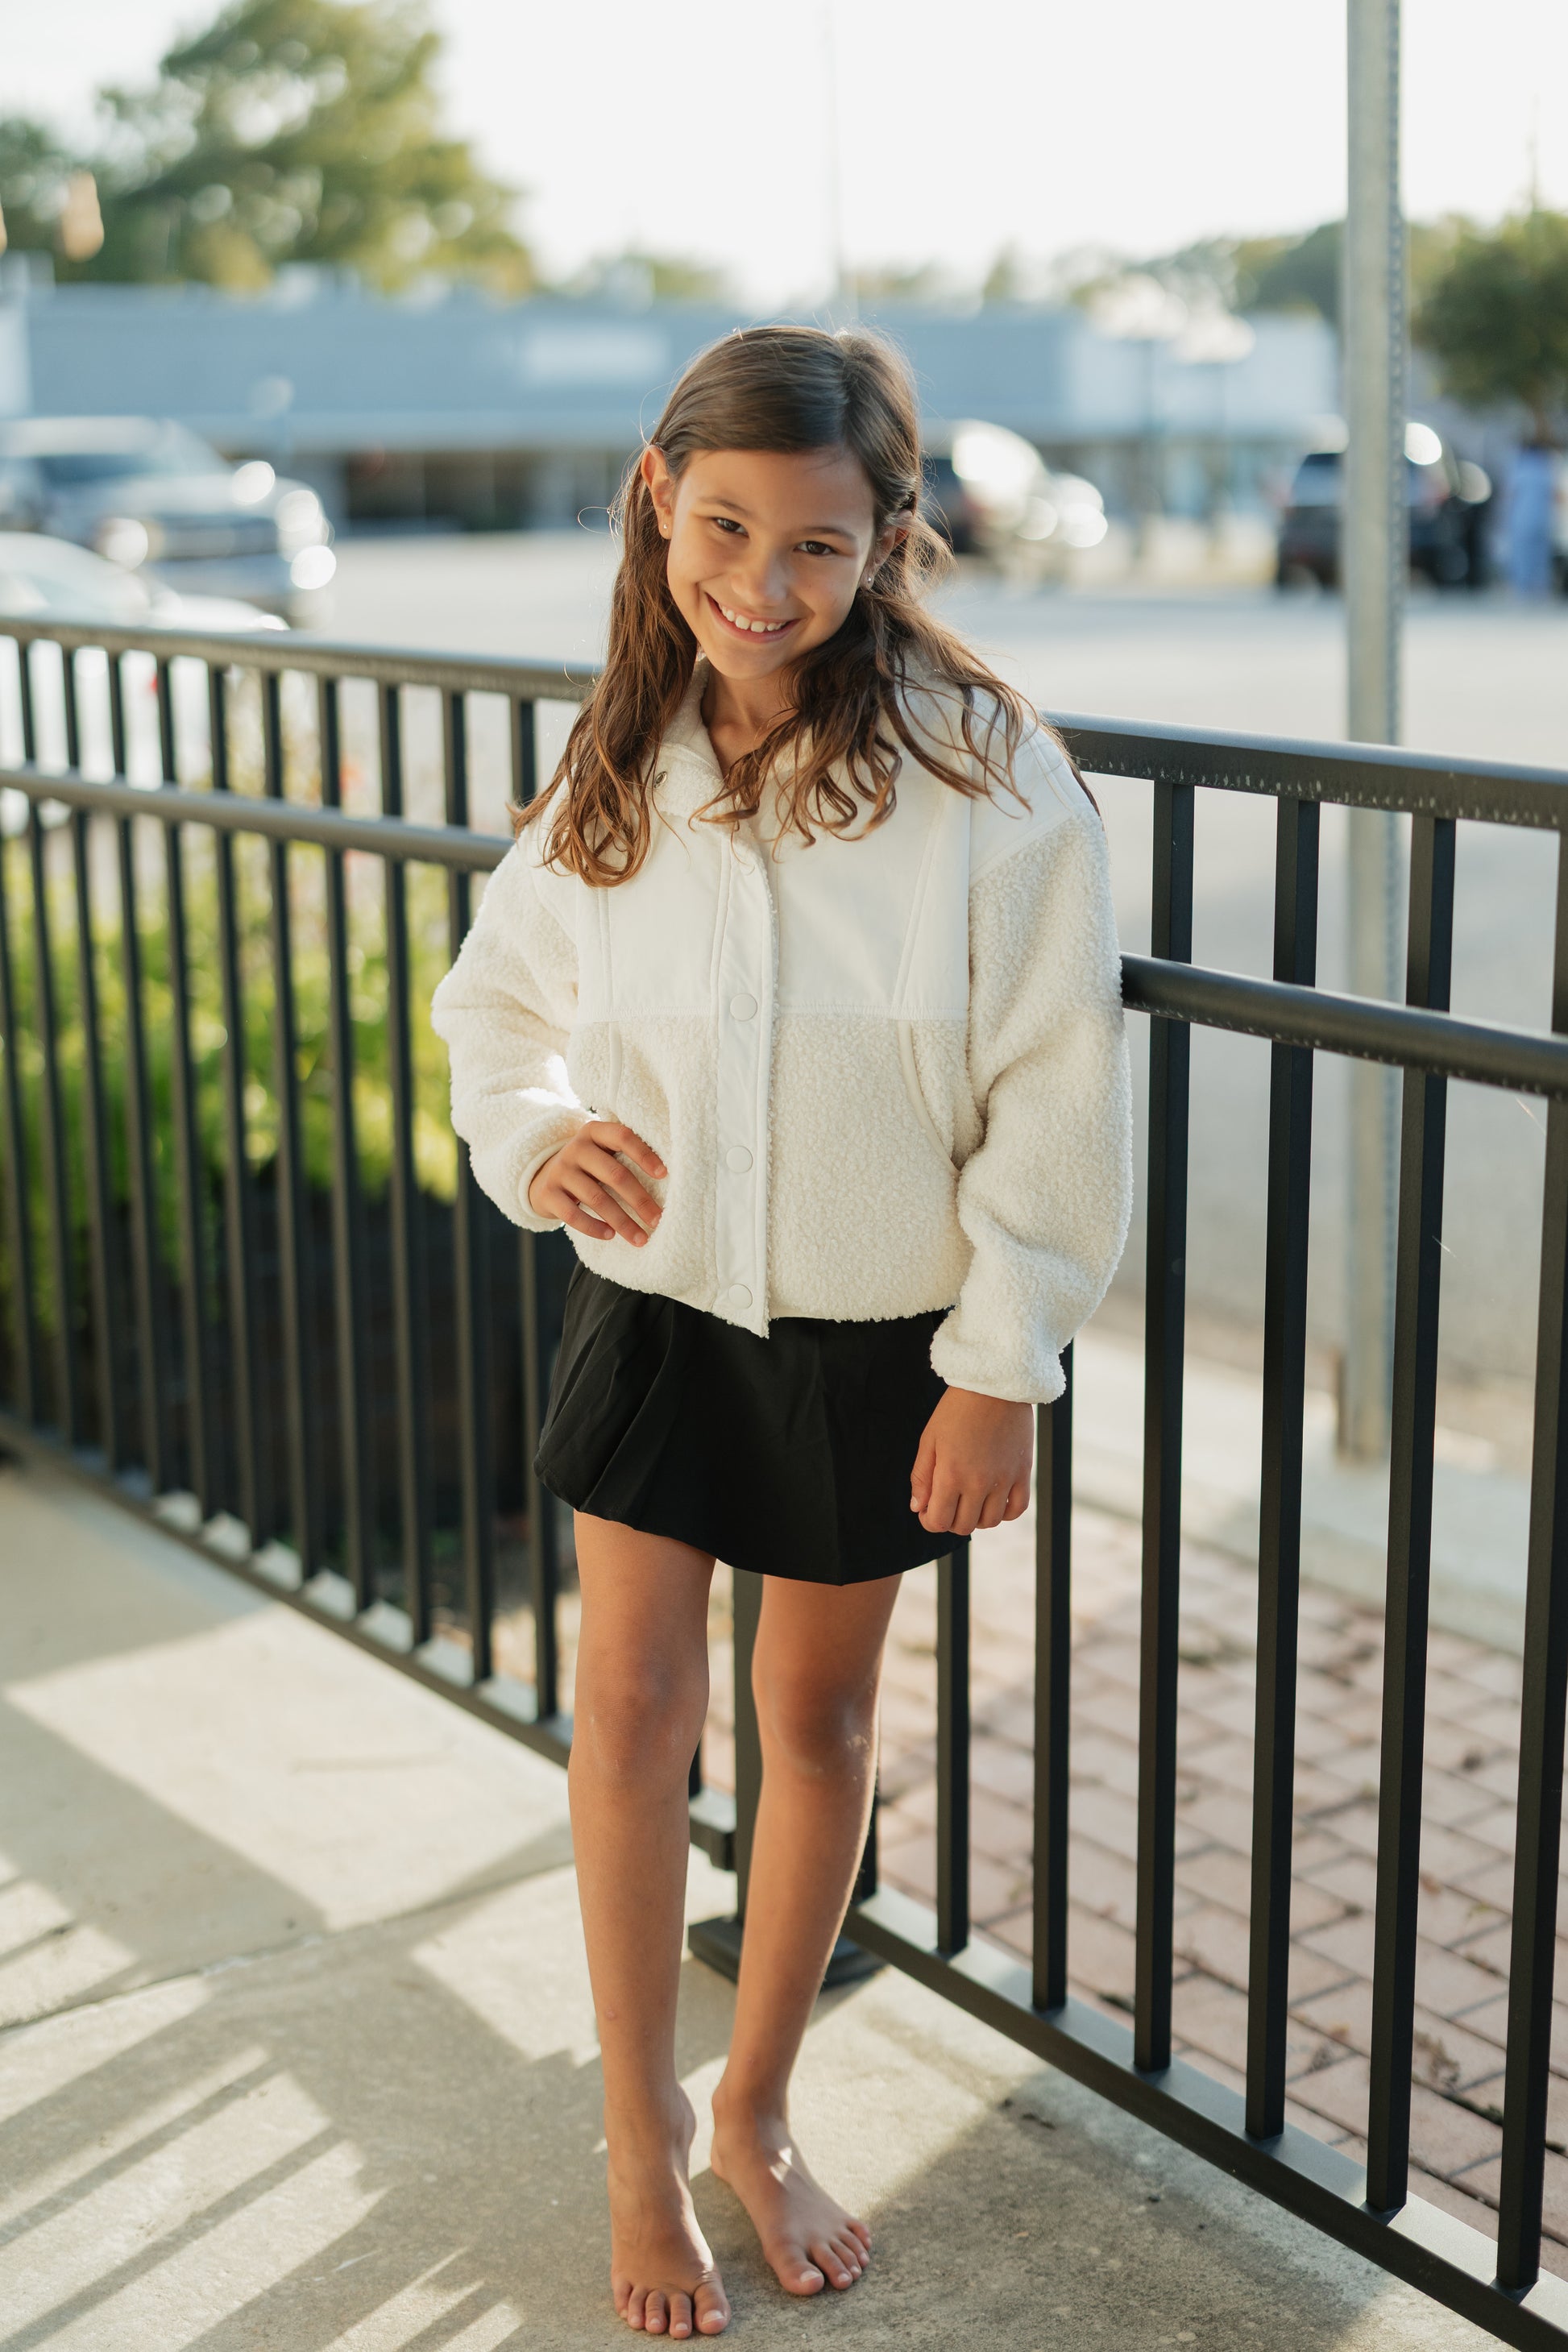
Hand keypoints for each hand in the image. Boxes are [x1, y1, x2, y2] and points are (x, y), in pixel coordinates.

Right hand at [528, 1121, 665, 1244]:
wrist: (544, 1176)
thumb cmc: (589, 1166)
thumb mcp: (602, 1152)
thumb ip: (625, 1156)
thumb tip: (669, 1182)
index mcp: (594, 1132)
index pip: (623, 1137)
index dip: (644, 1154)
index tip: (664, 1175)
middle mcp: (576, 1148)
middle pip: (614, 1174)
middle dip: (639, 1200)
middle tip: (658, 1220)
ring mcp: (560, 1170)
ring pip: (596, 1198)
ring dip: (622, 1221)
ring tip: (640, 1238)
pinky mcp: (548, 1193)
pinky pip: (572, 1214)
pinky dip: (593, 1227)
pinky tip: (610, 1236)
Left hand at [911, 1388, 1032, 1536]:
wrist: (994, 1385)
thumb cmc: (957, 1408)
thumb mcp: (930, 1439)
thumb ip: (921, 1476)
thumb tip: (917, 1507)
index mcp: (950, 1475)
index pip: (938, 1521)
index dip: (928, 1520)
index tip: (927, 1510)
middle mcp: (978, 1483)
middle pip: (963, 1526)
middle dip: (949, 1520)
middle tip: (947, 1502)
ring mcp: (1003, 1480)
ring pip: (989, 1522)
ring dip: (976, 1517)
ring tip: (969, 1499)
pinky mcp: (1022, 1473)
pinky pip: (1017, 1509)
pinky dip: (1004, 1512)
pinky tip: (994, 1501)